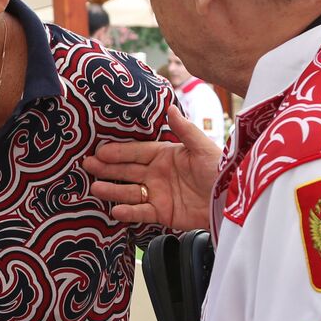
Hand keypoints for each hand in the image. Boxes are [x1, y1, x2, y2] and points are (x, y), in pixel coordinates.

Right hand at [83, 105, 221, 230]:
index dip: (119, 151)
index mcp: (167, 156)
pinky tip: (116, 209)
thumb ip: (184, 129)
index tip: (100, 150)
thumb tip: (170, 107)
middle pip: (128, 170)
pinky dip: (129, 211)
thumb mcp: (203, 148)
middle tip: (87, 166)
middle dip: (107, 168)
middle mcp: (159, 174)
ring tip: (95, 188)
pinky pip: (142, 212)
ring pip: (130, 191)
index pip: (137, 152)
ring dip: (112, 190)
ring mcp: (159, 194)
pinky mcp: (163, 213)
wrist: (233, 200)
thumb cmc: (221, 170)